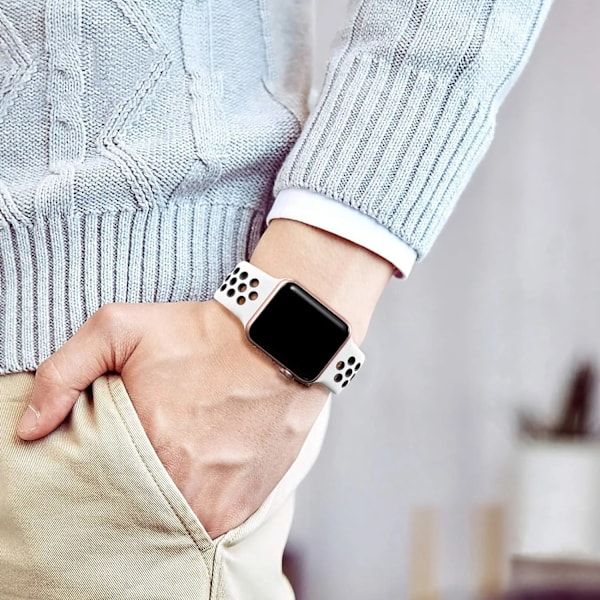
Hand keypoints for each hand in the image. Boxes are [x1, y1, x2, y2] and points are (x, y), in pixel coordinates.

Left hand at [17, 299, 328, 537]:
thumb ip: (63, 372)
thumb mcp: (120, 328)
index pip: (93, 486)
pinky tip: (206, 466)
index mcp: (144, 445)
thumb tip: (29, 429)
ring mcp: (216, 504)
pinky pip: (207, 525)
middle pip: (132, 506)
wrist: (282, 341)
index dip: (98, 469)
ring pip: (170, 522)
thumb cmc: (201, 333)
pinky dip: (199, 503)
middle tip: (150, 449)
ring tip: (180, 458)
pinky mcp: (244, 508)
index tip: (114, 449)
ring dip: (167, 498)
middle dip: (132, 484)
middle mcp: (181, 486)